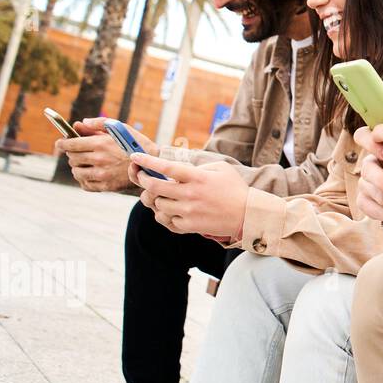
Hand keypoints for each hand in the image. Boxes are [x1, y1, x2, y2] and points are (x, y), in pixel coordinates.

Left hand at [57, 119, 157, 192]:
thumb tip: (79, 124)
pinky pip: (84, 184)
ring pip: (76, 172)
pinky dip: (84, 179)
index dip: (62, 143)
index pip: (71, 144)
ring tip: (86, 163)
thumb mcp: (122, 129)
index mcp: (102, 143)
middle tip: (78, 152)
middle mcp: (99, 159)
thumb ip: (98, 124)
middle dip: (72, 154)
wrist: (154, 166)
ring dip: (78, 167)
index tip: (60, 143)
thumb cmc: (137, 145)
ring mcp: (102, 174)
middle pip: (71, 158)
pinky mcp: (106, 186)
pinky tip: (91, 174)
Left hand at [130, 154, 249, 240]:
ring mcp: (188, 211)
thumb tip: (180, 169)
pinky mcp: (189, 226)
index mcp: (198, 177)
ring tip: (157, 194)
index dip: (147, 161)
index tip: (135, 156)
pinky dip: (163, 214)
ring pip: (157, 204)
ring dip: (153, 198)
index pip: (166, 167)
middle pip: (154, 186)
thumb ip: (199, 167)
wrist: (247, 215)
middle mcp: (190, 194)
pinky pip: (166, 220)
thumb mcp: (221, 168)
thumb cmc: (234, 189)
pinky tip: (168, 209)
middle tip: (142, 176)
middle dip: (143, 180)